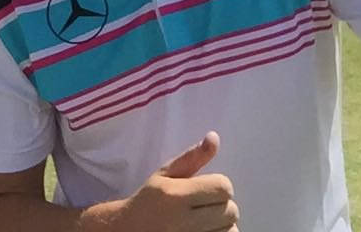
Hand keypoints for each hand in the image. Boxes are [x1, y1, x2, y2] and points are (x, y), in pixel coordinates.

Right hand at [114, 132, 239, 230]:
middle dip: (221, 205)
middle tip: (203, 205)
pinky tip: (206, 230)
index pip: (223, 187)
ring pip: (231, 231)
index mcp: (176, 195)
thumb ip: (192, 157)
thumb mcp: (165, 173)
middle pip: (231, 211)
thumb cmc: (150, 199)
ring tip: (204, 221)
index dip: (218, 185)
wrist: (129, 230)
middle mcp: (184, 220)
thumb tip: (214, 137)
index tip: (205, 188)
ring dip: (222, 224)